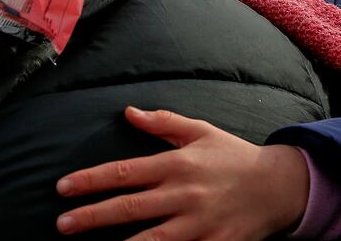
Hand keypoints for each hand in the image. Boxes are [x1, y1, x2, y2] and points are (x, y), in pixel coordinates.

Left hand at [56, 107, 308, 240]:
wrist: (278, 186)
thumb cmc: (233, 156)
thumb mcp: (200, 131)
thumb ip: (162, 122)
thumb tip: (127, 112)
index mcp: (177, 164)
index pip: (125, 172)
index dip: (90, 180)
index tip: (63, 188)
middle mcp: (184, 194)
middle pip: (130, 207)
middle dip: (92, 216)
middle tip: (62, 224)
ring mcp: (200, 224)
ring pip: (152, 239)